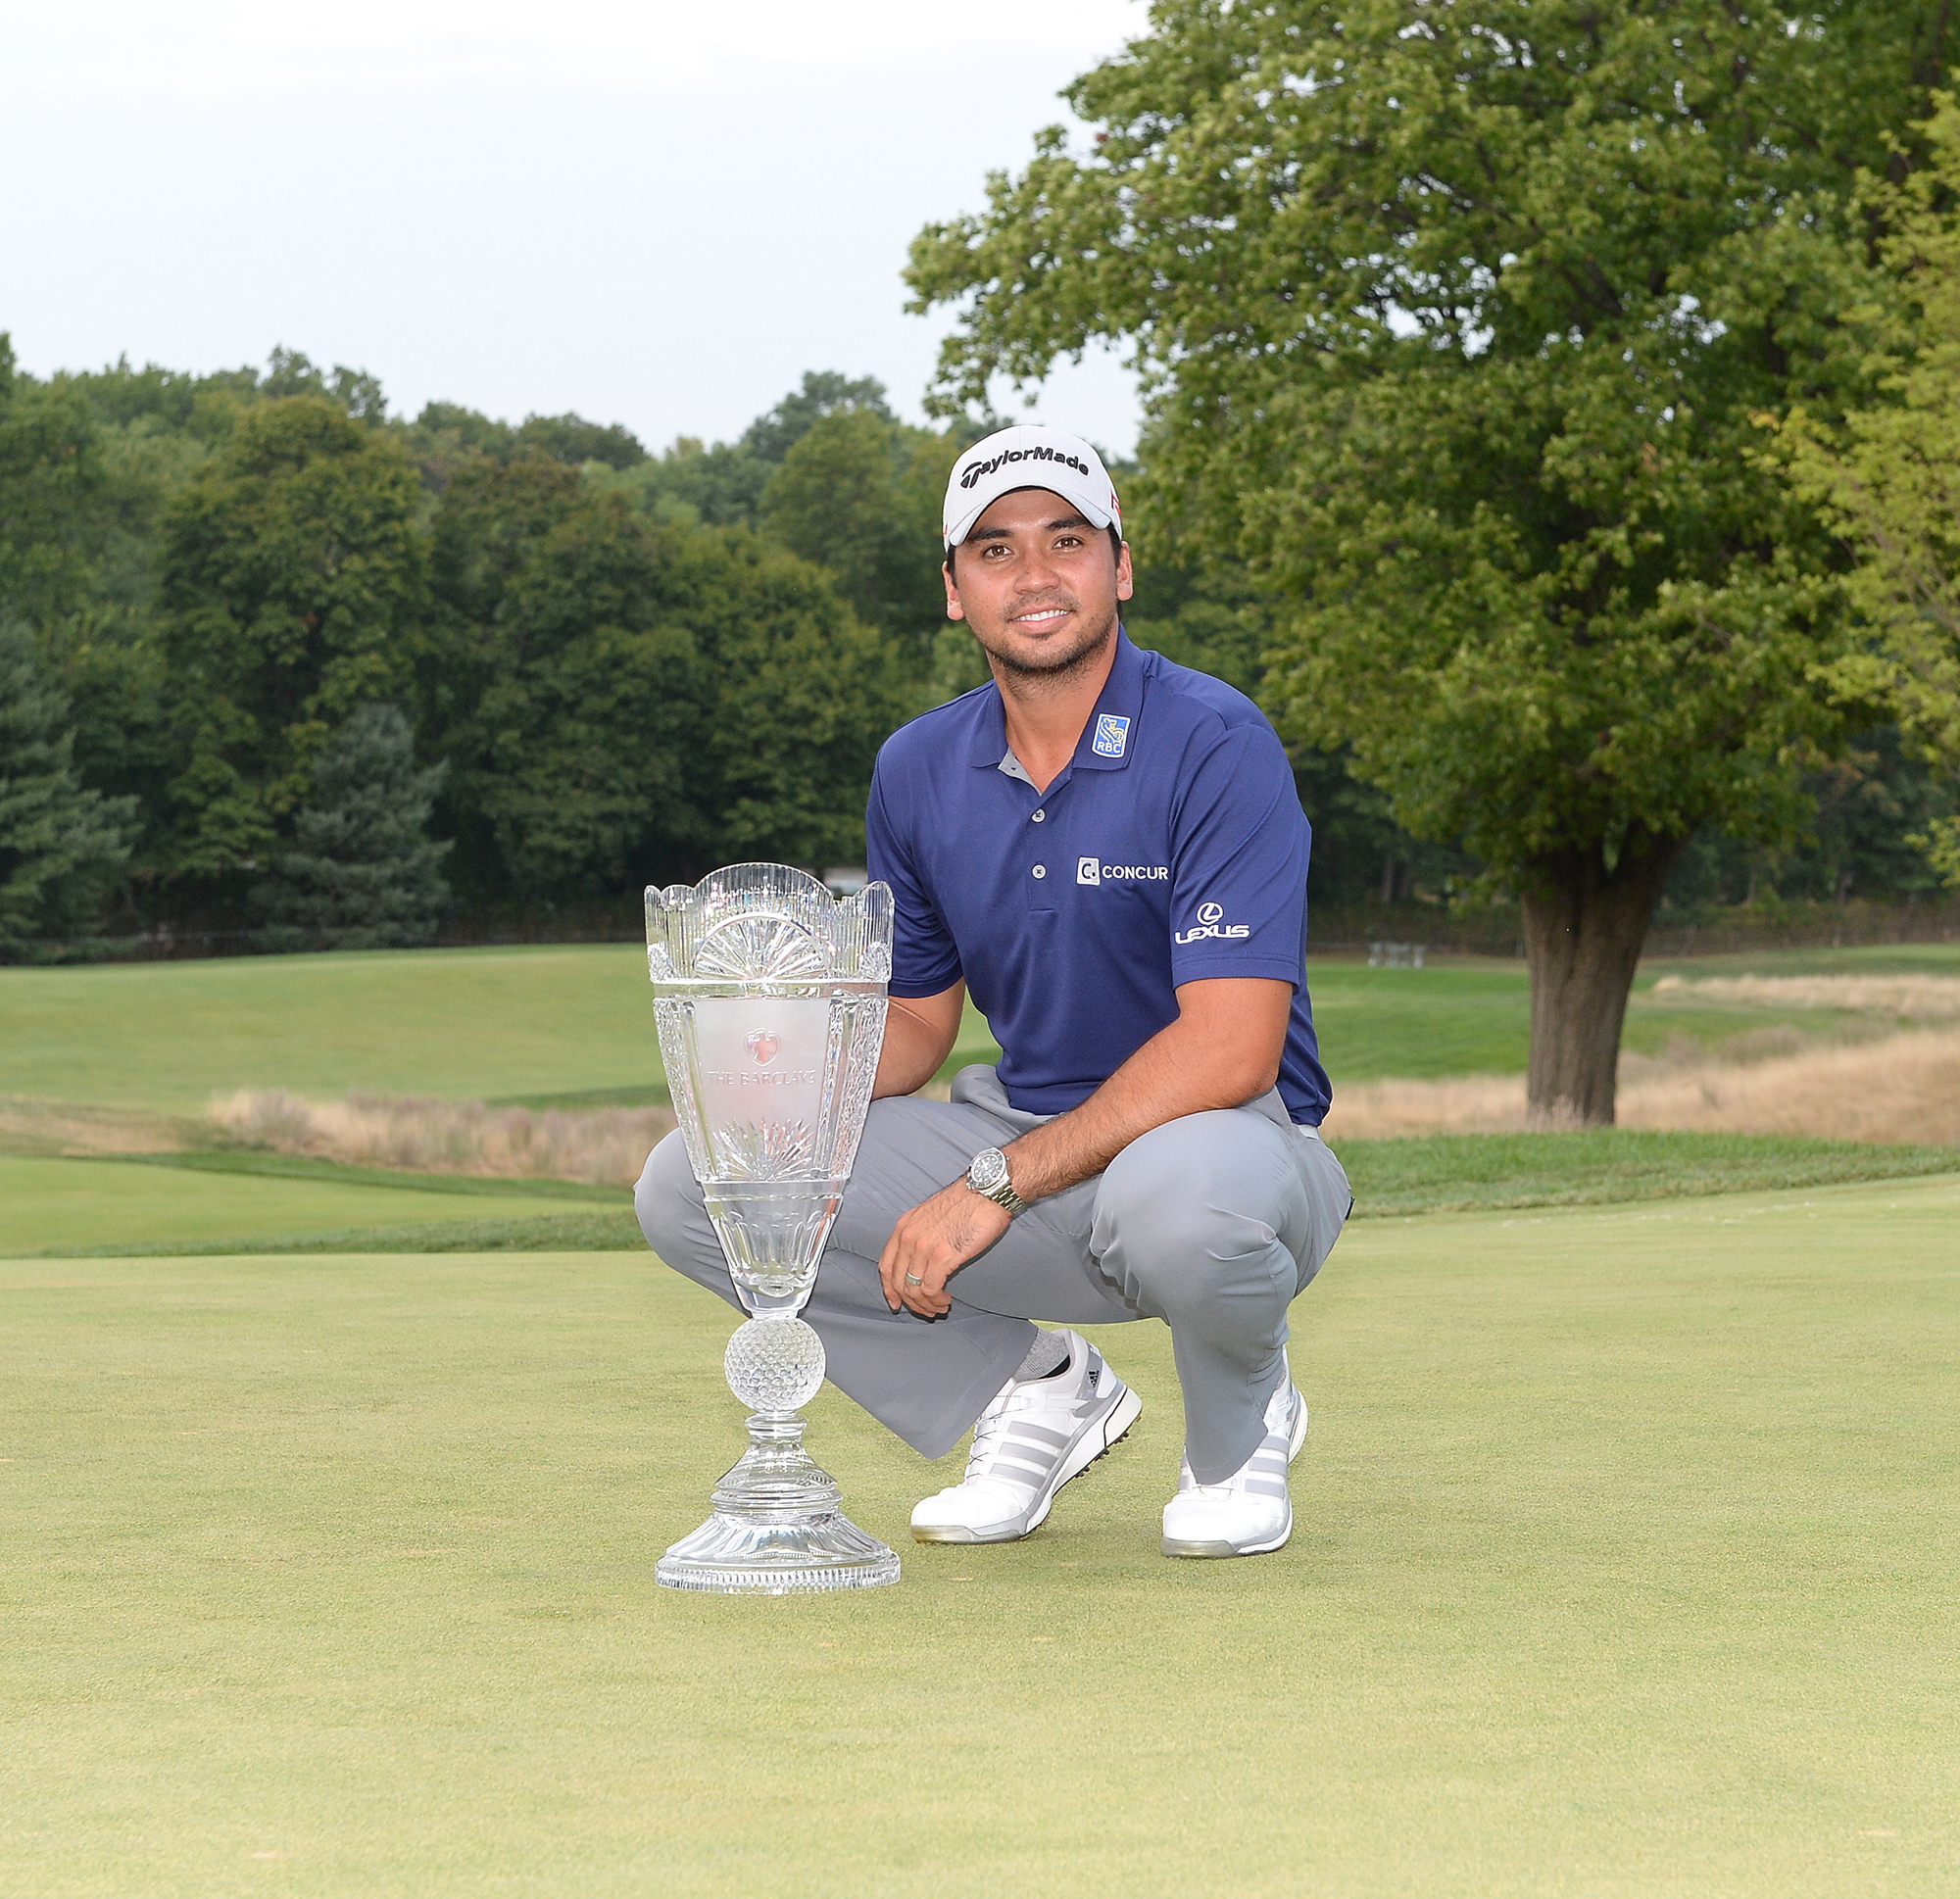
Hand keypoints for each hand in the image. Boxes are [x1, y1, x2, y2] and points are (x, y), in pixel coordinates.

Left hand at [878, 1180, 1010, 1317]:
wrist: (987, 1192)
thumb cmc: (967, 1201)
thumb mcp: (930, 1214)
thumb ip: (920, 1235)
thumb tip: (920, 1262)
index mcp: (904, 1227)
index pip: (886, 1266)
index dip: (889, 1289)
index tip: (897, 1302)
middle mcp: (909, 1237)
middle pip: (898, 1282)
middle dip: (911, 1303)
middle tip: (925, 1309)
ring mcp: (924, 1247)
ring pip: (914, 1289)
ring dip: (926, 1305)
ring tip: (939, 1307)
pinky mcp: (943, 1256)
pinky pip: (931, 1289)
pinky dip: (937, 1300)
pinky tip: (946, 1299)